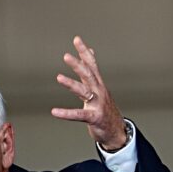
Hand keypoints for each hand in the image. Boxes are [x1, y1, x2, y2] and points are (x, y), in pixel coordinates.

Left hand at [51, 36, 125, 150]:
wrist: (117, 131)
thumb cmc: (106, 110)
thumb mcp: (100, 89)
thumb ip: (92, 72)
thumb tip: (91, 52)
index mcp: (98, 85)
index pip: (92, 65)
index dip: (84, 52)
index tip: (77, 39)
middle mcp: (99, 92)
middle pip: (88, 75)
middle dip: (78, 64)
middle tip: (66, 56)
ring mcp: (97, 104)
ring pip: (84, 91)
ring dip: (71, 84)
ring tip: (58, 77)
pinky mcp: (94, 117)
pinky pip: (78, 115)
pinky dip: (66, 113)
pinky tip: (55, 112)